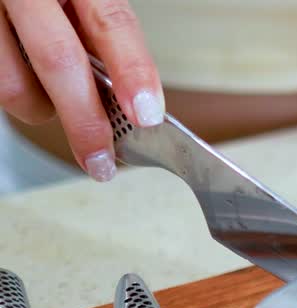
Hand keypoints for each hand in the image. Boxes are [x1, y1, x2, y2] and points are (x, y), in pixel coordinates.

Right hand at [1, 0, 163, 180]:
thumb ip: (101, 33)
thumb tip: (134, 99)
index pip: (111, 23)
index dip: (133, 70)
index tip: (147, 113)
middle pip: (59, 59)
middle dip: (85, 121)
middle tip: (101, 160)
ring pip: (12, 83)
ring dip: (41, 110)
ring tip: (53, 103)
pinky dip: (18, 93)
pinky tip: (27, 81)